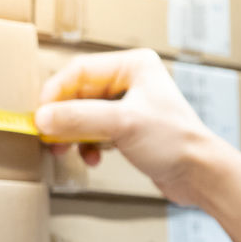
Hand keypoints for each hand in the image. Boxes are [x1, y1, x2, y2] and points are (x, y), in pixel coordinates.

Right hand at [36, 49, 224, 204]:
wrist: (201, 175)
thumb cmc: (176, 142)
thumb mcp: (122, 124)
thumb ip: (78, 118)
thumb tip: (41, 118)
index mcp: (132, 65)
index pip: (79, 71)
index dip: (55, 93)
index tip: (40, 116)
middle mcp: (129, 80)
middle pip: (77, 93)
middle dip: (62, 117)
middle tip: (48, 136)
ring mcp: (127, 105)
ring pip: (82, 113)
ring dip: (71, 133)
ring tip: (65, 150)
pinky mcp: (126, 128)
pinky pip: (92, 130)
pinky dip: (86, 145)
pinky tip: (92, 158)